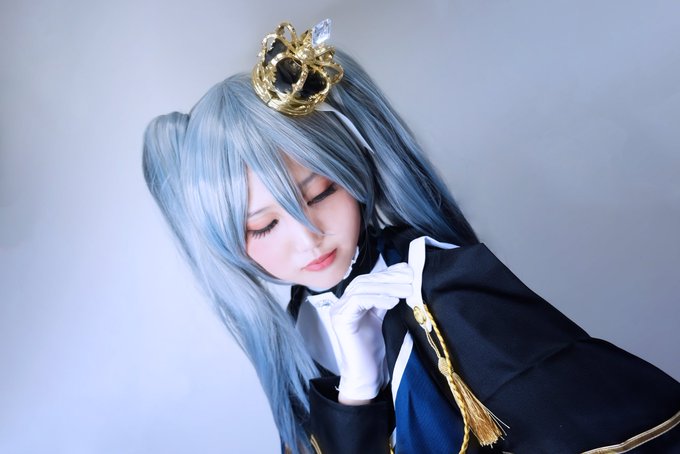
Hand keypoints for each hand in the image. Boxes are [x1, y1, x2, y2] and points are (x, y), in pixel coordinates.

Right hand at [330, 262, 412, 403]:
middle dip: (390, 277)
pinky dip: (377, 298)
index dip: (389, 272)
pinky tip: (393, 302)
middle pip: (366, 280)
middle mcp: (342, 303)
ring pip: (362, 287)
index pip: (370, 279)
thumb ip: (386, 301)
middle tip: (411, 278)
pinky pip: (359, 300)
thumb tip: (403, 281)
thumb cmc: (375, 353)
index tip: (408, 270)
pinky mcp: (340, 319)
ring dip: (387, 286)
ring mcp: (339, 310)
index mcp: (352, 302)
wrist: (366, 377)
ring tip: (407, 290)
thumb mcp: (382, 320)